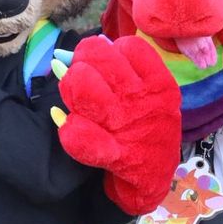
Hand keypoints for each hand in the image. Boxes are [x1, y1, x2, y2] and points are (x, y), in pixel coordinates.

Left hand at [52, 35, 181, 214]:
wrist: (153, 175)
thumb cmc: (144, 125)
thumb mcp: (142, 95)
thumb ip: (111, 71)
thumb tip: (62, 56)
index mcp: (160, 85)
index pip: (129, 48)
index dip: (105, 49)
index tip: (99, 61)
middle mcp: (146, 102)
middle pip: (102, 61)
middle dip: (83, 63)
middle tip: (79, 75)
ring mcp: (130, 128)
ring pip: (87, 90)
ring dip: (71, 88)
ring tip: (72, 95)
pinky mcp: (116, 156)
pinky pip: (81, 137)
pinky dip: (68, 127)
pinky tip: (65, 123)